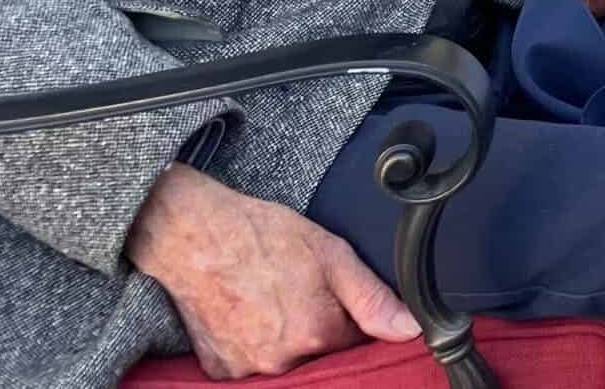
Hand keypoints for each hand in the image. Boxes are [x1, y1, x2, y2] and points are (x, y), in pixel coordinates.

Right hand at [126, 165, 417, 378]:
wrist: (192, 236)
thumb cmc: (261, 237)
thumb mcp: (332, 255)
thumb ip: (374, 300)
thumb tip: (412, 331)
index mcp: (316, 334)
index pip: (355, 342)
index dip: (350, 316)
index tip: (333, 294)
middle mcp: (281, 360)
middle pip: (319, 353)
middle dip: (317, 327)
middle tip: (296, 290)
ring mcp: (246, 368)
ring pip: (286, 359)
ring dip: (285, 336)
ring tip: (270, 298)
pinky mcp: (218, 368)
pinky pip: (250, 363)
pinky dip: (253, 342)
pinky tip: (248, 312)